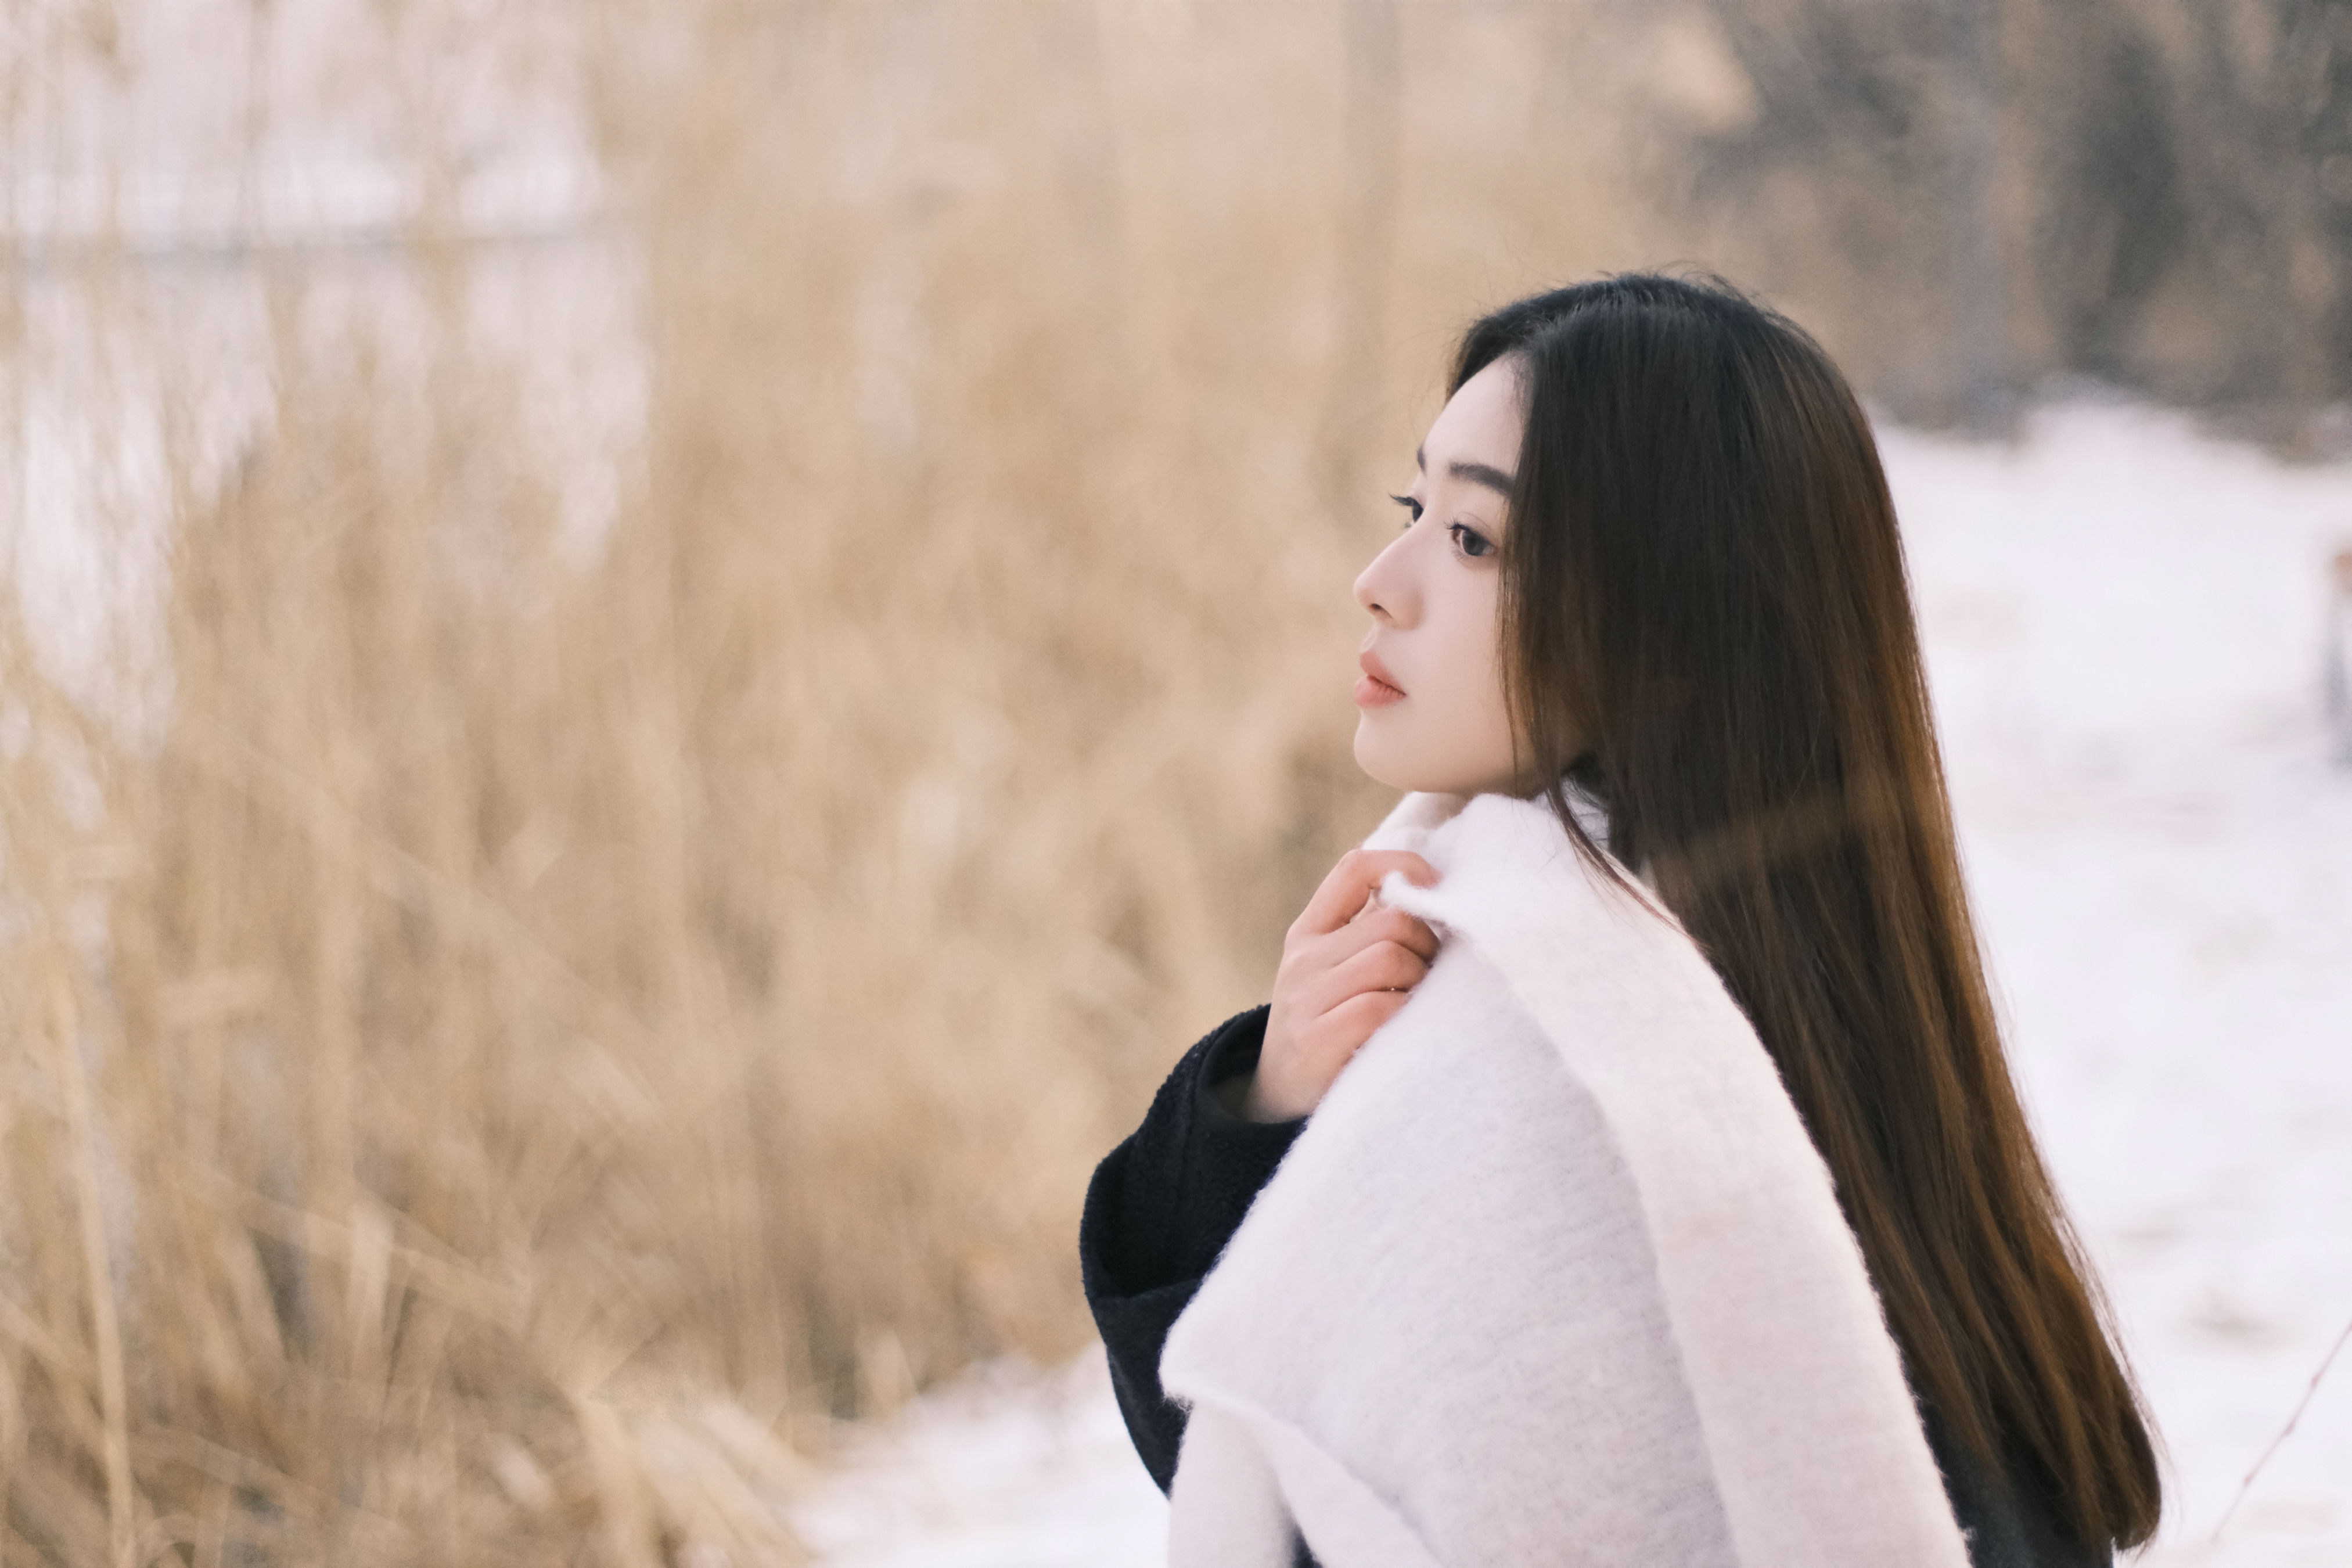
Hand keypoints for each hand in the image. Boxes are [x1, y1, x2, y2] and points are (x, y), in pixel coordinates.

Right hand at [1243, 850, 1440, 1122]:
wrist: (1277, 1101)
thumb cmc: (1327, 1027)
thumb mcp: (1334, 973)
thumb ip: (1369, 934)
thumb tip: (1433, 897)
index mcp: (1309, 932)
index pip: (1355, 868)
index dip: (1403, 866)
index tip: (1437, 889)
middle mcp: (1303, 958)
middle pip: (1391, 920)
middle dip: (1428, 945)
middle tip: (1432, 976)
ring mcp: (1307, 998)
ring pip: (1391, 958)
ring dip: (1421, 982)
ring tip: (1417, 1004)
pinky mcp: (1316, 1040)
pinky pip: (1380, 1008)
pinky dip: (1405, 1016)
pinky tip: (1404, 1031)